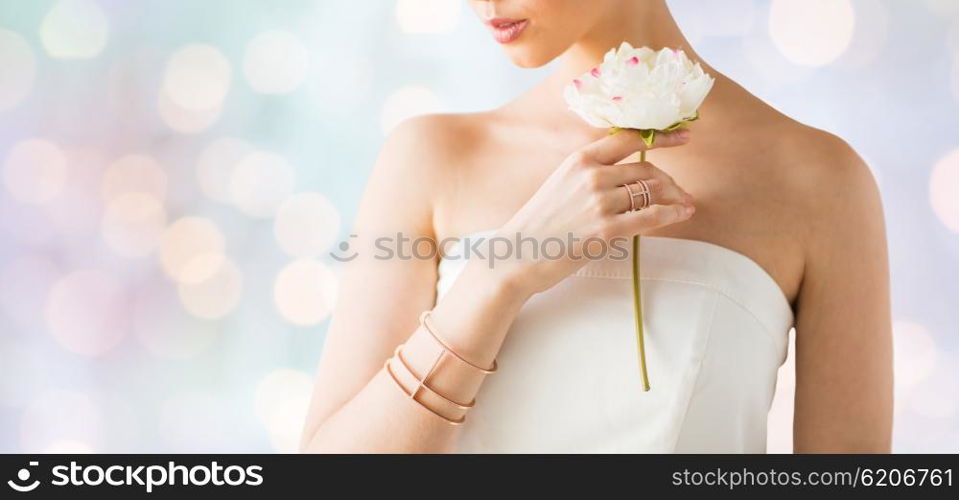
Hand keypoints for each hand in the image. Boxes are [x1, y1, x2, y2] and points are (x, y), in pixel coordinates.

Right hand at [489, 129, 695, 295]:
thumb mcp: (561, 183)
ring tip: (685, 205)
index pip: (630, 139)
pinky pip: (651, 217)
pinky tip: (682, 214)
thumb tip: (628, 174)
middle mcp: (592, 175)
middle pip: (647, 169)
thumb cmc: (540, 223)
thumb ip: (591, 173)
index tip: (683, 136)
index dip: (661, 137)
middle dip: (670, 181)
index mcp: (580, 159)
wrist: (518, 255)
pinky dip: (672, 214)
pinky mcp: (606, 230)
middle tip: (680, 192)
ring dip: (676, 198)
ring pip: (653, 192)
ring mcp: (599, 203)